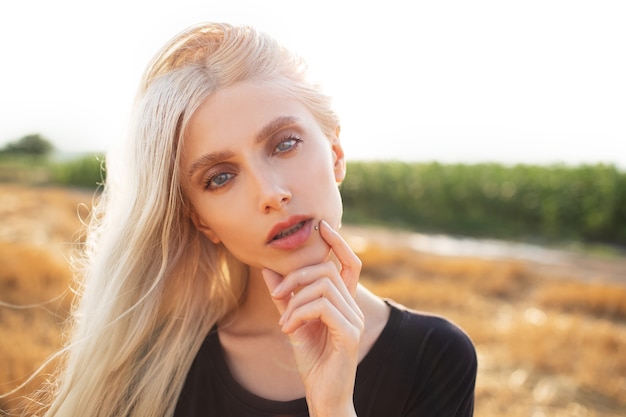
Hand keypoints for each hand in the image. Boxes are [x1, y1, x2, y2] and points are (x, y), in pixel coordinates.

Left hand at [262, 220, 363, 416]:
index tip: (322, 225)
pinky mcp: (349, 333)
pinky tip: (288, 329)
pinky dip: (298, 313)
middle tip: (277, 294)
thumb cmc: (312, 360)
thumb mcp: (293, 322)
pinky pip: (321, 307)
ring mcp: (354, 320)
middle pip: (328, 271)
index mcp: (344, 303)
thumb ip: (284, 297)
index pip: (350, 263)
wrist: (323, 395)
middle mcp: (354, 307)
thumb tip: (268, 270)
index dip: (339, 243)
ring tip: (284, 322)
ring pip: (322, 286)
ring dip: (294, 301)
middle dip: (296, 276)